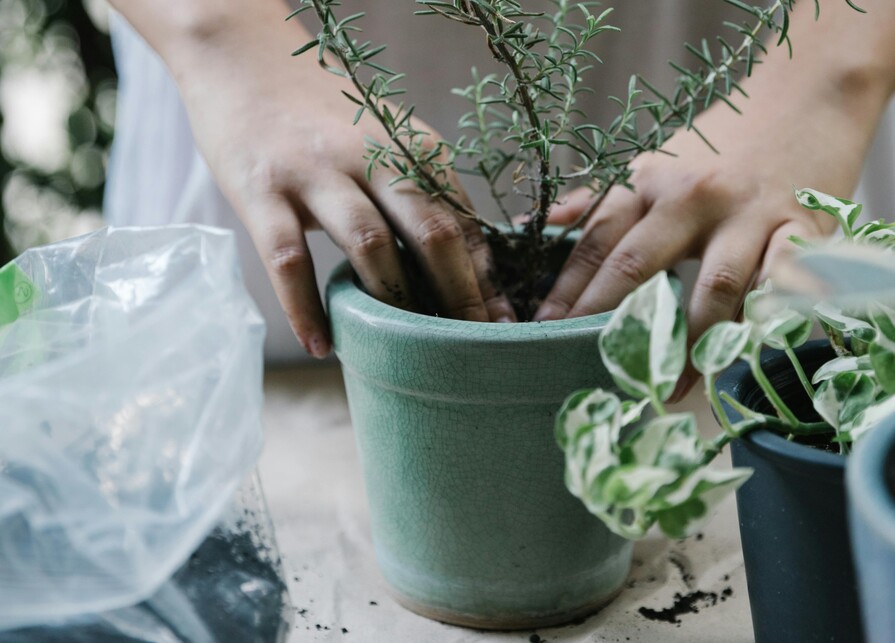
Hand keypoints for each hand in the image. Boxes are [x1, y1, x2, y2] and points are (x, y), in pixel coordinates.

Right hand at [127, 3, 514, 357]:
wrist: (240, 55)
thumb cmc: (321, 116)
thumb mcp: (384, 142)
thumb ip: (419, 191)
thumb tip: (465, 261)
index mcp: (412, 146)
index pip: (463, 219)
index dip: (487, 277)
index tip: (503, 323)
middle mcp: (372, 155)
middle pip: (432, 232)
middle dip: (460, 296)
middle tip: (474, 347)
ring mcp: (316, 170)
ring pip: (370, 245)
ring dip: (394, 304)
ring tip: (406, 354)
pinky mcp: (261, 188)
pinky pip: (288, 259)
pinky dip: (306, 308)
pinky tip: (322, 346)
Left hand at [535, 0, 894, 396]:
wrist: (803, 100)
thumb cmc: (717, 145)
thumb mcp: (651, 162)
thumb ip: (596, 199)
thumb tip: (533, 226)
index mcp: (646, 180)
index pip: (596, 241)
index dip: (567, 289)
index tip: (542, 331)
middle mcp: (691, 195)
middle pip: (639, 265)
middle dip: (610, 320)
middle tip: (591, 367)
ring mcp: (747, 212)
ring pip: (712, 287)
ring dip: (689, 343)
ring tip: (667, 387)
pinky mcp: (800, 227)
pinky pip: (779, 282)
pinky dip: (762, 319)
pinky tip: (741, 353)